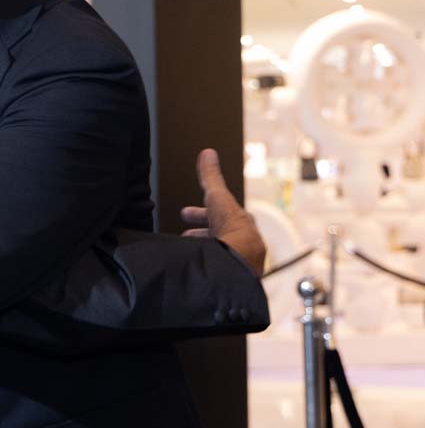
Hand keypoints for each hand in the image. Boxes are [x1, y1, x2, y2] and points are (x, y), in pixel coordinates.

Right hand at [181, 149, 266, 275]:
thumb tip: (208, 153)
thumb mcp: (217, 197)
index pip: (220, 214)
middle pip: (219, 233)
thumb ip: (211, 177)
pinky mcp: (232, 274)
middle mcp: (241, 240)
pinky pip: (216, 266)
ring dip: (202, 247)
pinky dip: (204, 262)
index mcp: (238, 222)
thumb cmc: (232, 229)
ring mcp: (237, 259)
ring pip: (218, 251)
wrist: (239, 260)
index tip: (186, 213)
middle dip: (201, 231)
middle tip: (185, 233)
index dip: (202, 212)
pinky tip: (195, 266)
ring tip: (186, 250)